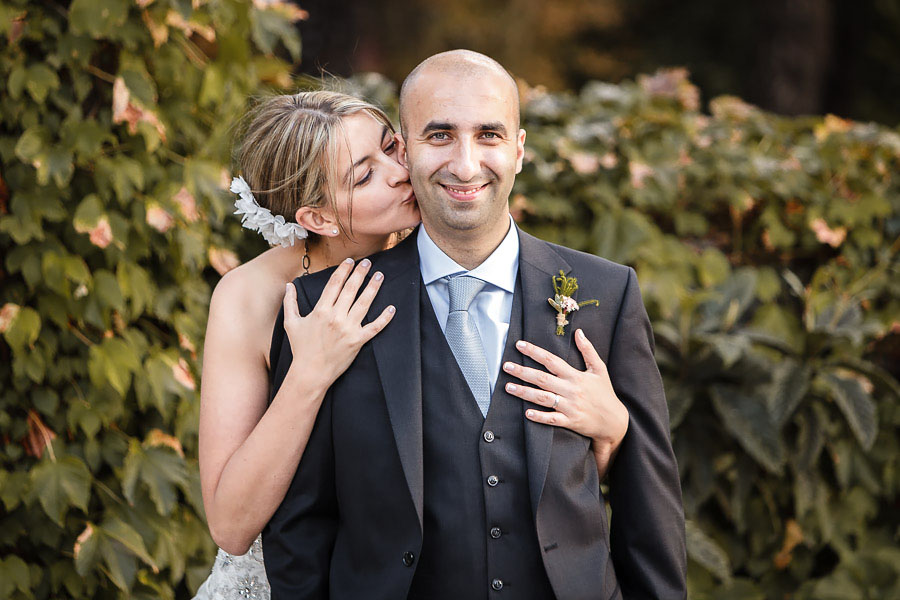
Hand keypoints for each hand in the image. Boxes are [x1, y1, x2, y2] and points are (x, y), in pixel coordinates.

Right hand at [282, 258, 394, 387]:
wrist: (310, 373)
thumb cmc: (301, 349)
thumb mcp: (291, 324)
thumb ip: (290, 303)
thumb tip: (288, 286)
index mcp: (321, 310)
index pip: (334, 284)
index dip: (343, 270)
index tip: (350, 261)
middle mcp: (336, 316)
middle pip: (351, 289)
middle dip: (360, 273)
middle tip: (368, 262)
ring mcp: (348, 328)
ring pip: (364, 303)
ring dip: (373, 288)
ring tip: (380, 276)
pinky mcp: (358, 341)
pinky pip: (374, 327)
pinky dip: (384, 318)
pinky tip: (392, 308)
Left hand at [503, 328, 628, 464]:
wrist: (614, 421)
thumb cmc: (605, 393)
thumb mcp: (599, 369)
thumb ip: (588, 350)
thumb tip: (579, 332)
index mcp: (576, 376)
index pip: (552, 360)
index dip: (535, 352)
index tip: (519, 345)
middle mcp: (571, 390)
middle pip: (543, 379)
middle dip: (523, 372)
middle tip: (506, 366)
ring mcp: (570, 406)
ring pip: (543, 398)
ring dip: (525, 392)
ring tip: (508, 387)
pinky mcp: (570, 421)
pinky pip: (552, 419)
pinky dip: (540, 417)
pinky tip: (527, 413)